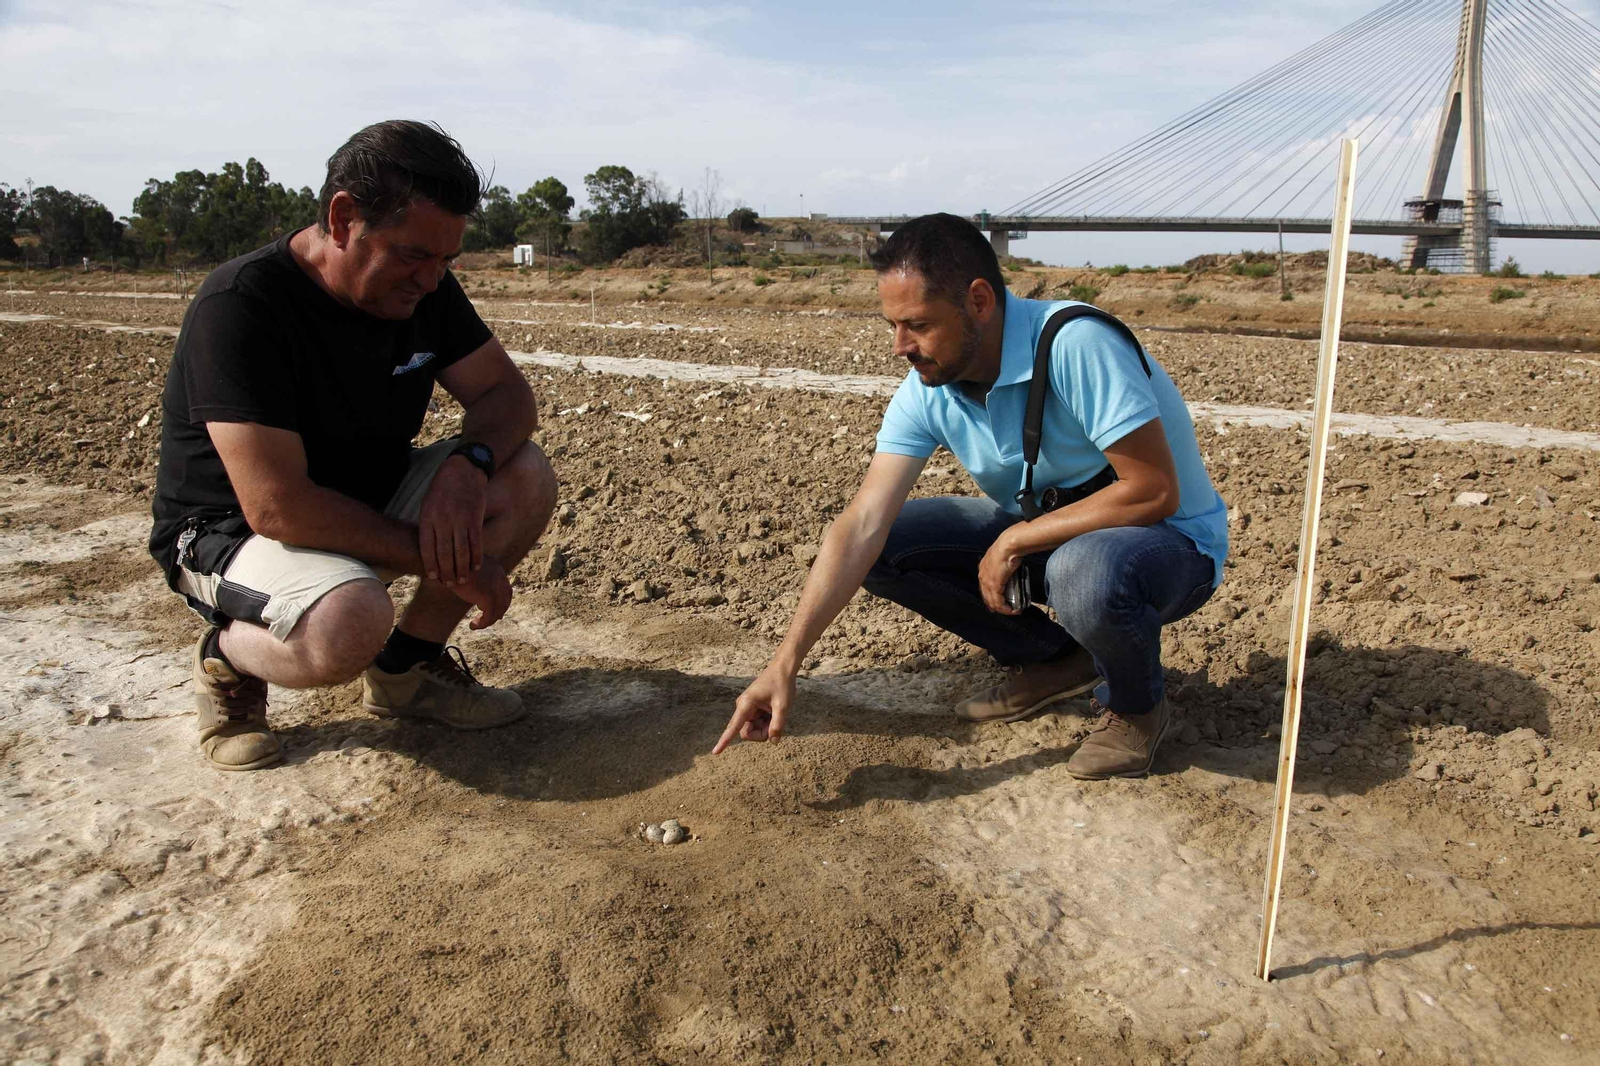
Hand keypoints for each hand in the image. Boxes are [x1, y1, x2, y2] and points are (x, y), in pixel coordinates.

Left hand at [419, 456, 487, 584]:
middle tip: (450, 584)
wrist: (462, 469)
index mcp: (428, 517)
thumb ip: (428, 525)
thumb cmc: (442, 488)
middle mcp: (443, 520)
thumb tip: (428, 549)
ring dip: (462, 568)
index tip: (433, 577)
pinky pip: (476, 542)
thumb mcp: (428, 504)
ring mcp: (460, 519)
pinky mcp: (475, 518)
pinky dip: (477, 556)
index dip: (430, 564)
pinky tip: (476, 566)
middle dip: (447, 571)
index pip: (427, 547)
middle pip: (444, 553)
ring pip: (461, 551)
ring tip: (463, 579)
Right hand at [449, 558, 511, 629]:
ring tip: (476, 623)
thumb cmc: (450, 562)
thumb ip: (472, 576)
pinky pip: (489, 616)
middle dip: (499, 611)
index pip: (505, 588)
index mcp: (496, 569)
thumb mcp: (466, 567)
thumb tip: (470, 586)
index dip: (502, 600)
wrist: (447, 560)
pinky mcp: (488, 597)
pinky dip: (483, 623)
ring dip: (488, 620)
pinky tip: (472, 625)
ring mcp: (496, 588)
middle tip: (488, 620)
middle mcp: (500, 578)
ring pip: (498, 610)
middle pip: (505, 599)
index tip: (494, 609)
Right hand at [713, 662, 796, 752]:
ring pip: (753, 730)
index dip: (725, 741)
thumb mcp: (783, 706)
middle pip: (747, 733)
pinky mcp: (752, 710)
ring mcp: (747, 709)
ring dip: (766, 727)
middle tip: (776, 721)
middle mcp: (743, 707)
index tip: (715, 752)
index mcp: (746, 704)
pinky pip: (758, 724)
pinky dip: (767, 722)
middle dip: (762, 733)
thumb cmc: (782, 684)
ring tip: (776, 712)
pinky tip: (774, 710)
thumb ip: (778, 725)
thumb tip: (773, 741)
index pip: (733, 727)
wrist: (783, 668)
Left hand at [978, 529, 1023, 614]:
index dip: (992, 597)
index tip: (1001, 603)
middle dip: (997, 606)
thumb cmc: (1009, 548)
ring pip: (992, 602)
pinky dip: (1006, 609)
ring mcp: (987, 581)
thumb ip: (1004, 566)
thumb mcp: (1003, 558)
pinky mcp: (994, 585)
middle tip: (1008, 610)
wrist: (1009, 545)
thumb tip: (1011, 569)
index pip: (985, 588)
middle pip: (987, 597)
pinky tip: (1012, 610)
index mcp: (983, 568)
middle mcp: (982, 576)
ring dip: (1003, 609)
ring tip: (1013, 610)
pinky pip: (998, 602)